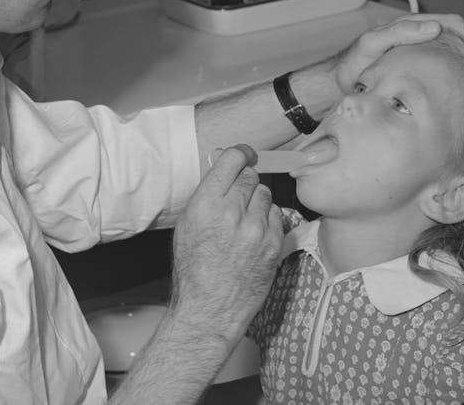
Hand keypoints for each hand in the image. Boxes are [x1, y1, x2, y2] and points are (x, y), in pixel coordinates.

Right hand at [169, 145, 282, 345]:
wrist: (209, 309)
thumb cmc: (193, 271)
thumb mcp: (186, 227)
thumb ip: (206, 196)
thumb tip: (223, 174)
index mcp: (206, 205)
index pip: (232, 161)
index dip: (240, 154)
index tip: (244, 154)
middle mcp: (232, 212)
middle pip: (251, 176)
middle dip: (245, 182)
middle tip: (238, 198)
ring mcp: (256, 229)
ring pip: (265, 194)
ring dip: (257, 202)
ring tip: (245, 222)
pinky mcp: (274, 244)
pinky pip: (277, 215)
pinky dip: (268, 221)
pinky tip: (255, 236)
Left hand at [334, 13, 463, 93]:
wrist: (343, 83)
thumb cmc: (355, 65)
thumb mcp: (372, 45)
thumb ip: (398, 33)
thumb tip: (434, 27)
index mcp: (412, 26)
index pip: (452, 24)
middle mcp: (421, 33)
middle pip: (463, 32)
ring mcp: (424, 48)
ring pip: (462, 46)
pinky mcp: (425, 64)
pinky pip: (454, 61)